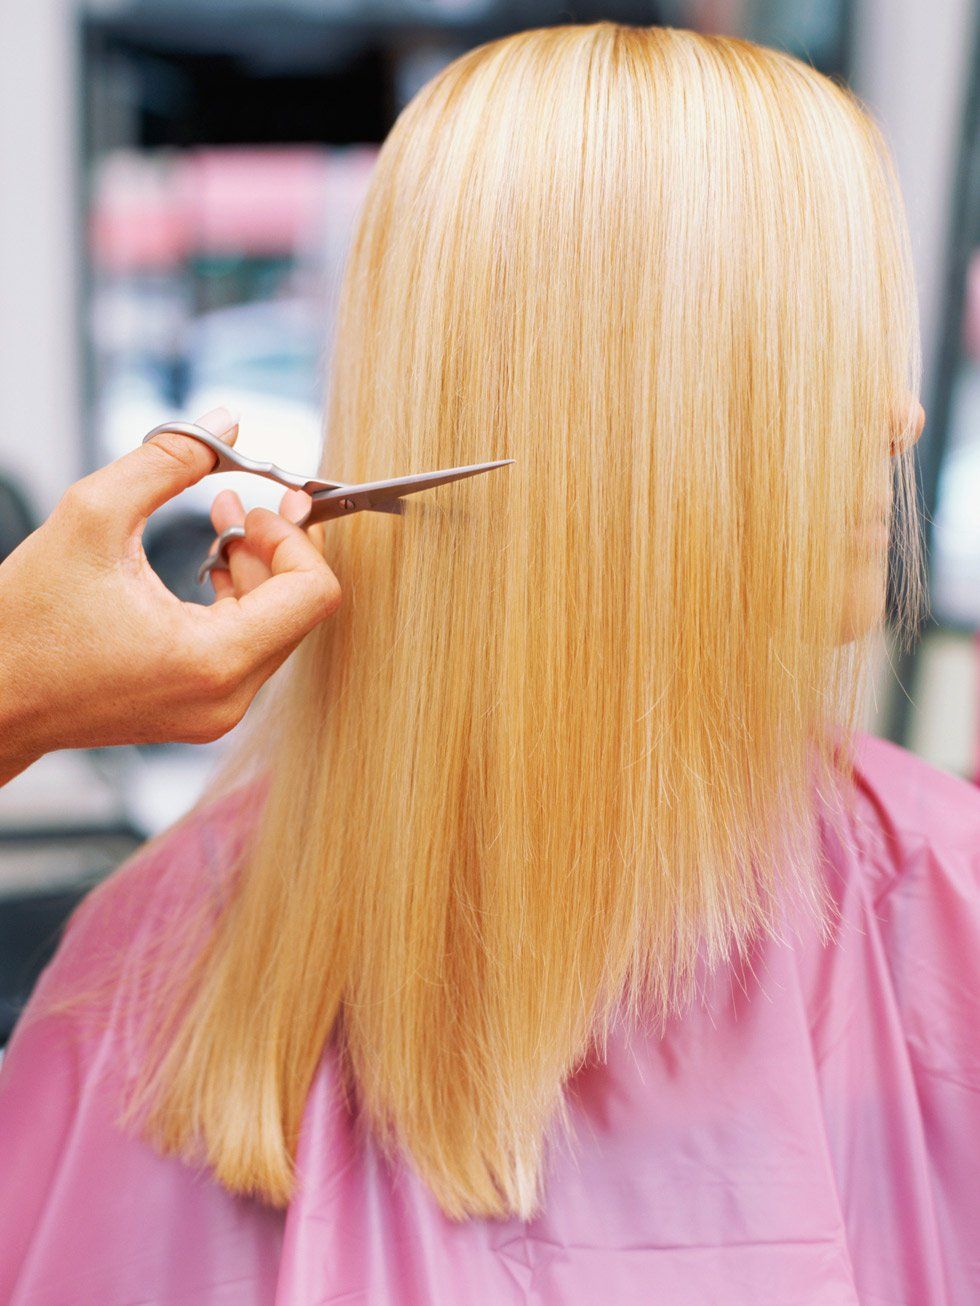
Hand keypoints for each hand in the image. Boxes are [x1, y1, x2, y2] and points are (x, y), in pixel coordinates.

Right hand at [0, 407, 340, 784]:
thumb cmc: (26, 624)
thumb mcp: (92, 516)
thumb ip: (167, 461)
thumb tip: (225, 423)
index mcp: (213, 660)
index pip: (313, 593)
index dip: (297, 536)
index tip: (262, 503)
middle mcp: (227, 697)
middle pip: (301, 609)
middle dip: (277, 546)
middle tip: (241, 501)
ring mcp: (217, 710)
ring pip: (278, 626)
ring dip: (258, 568)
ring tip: (221, 521)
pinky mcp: (202, 709)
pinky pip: (248, 645)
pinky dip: (239, 599)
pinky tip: (210, 560)